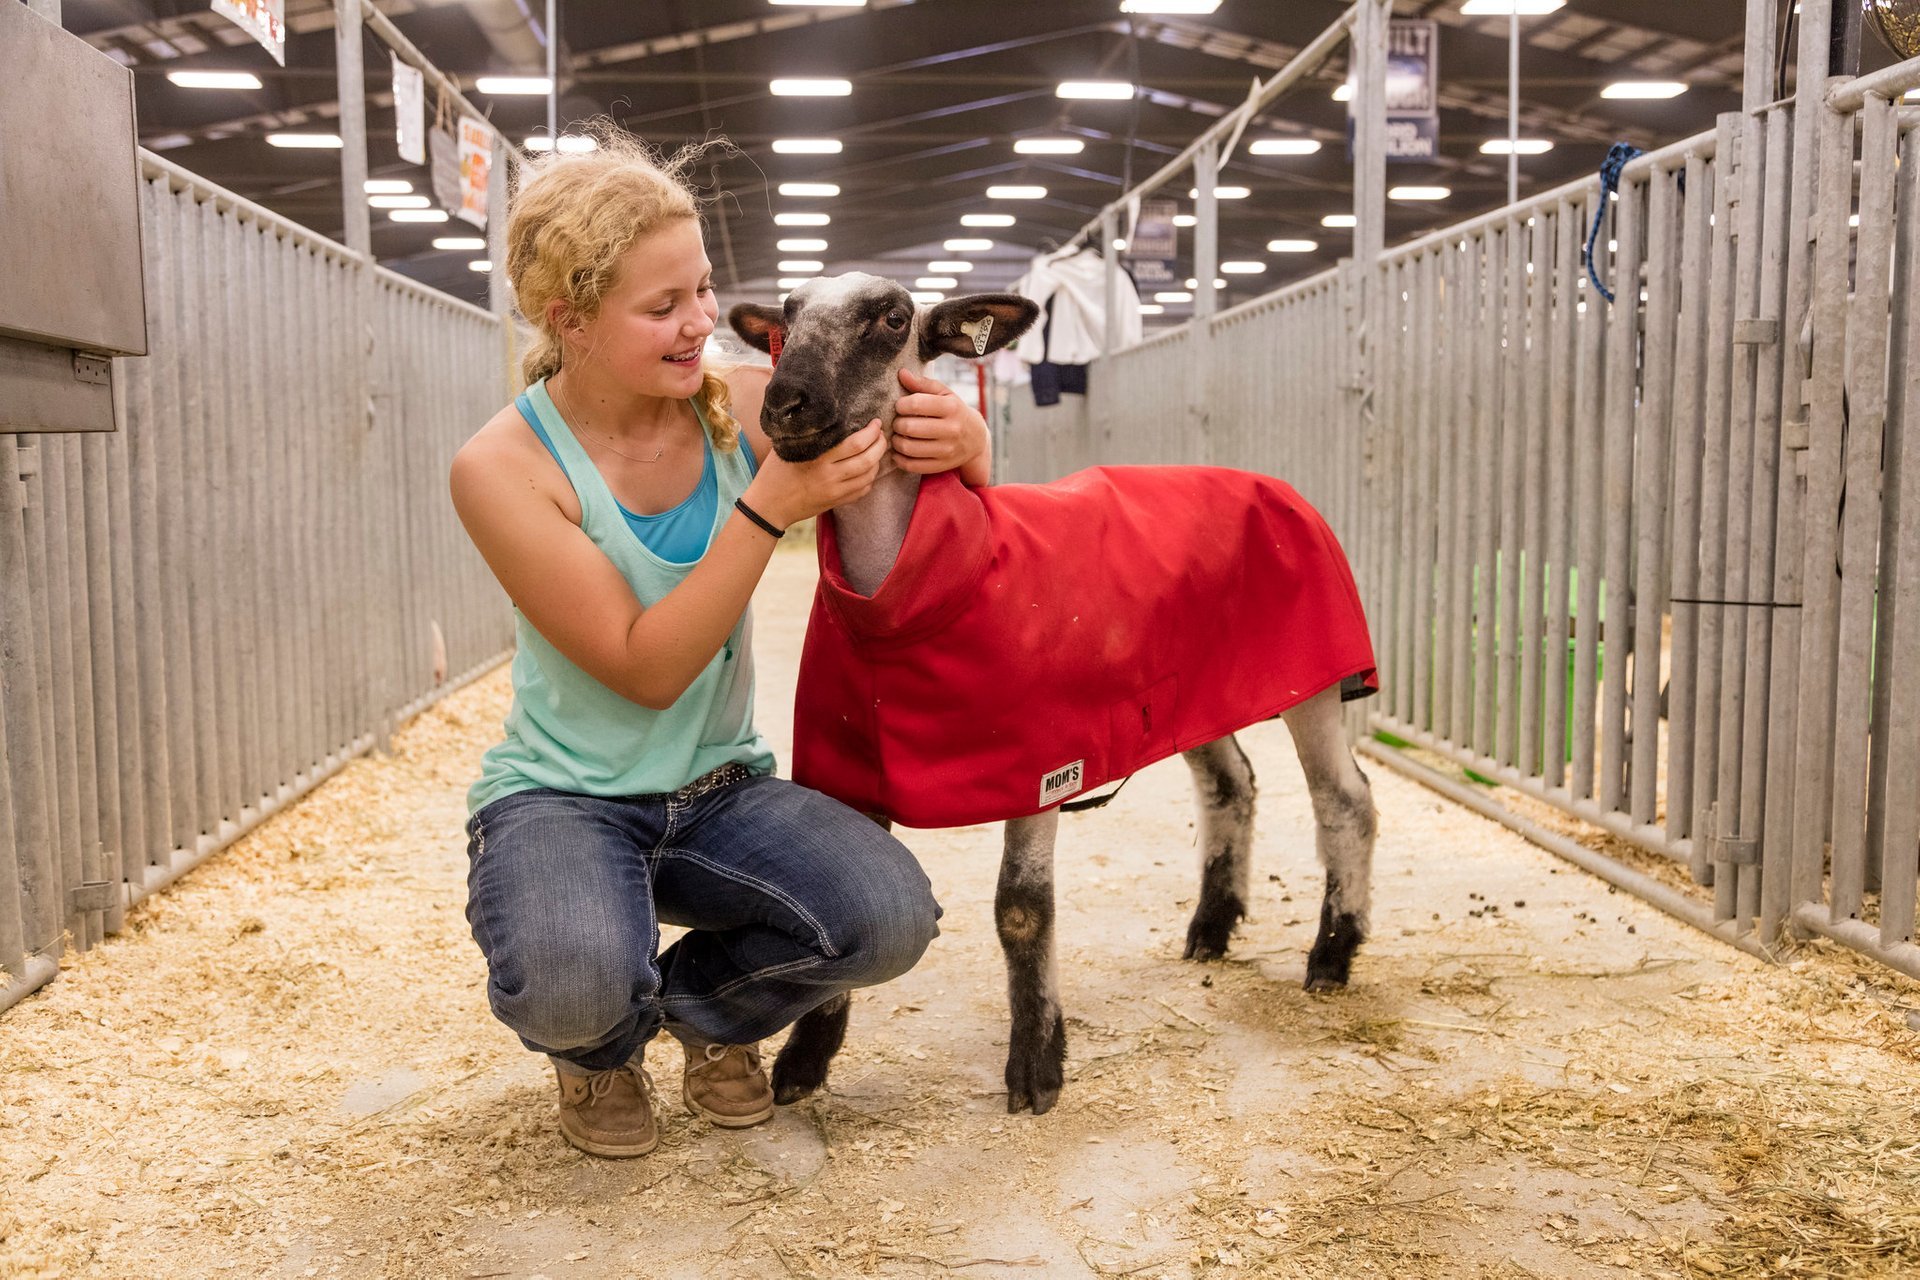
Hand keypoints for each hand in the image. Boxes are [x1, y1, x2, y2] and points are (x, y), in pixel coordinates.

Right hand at [747, 421, 886, 526]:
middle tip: (882, 434)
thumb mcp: (788, 446)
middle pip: (867, 459)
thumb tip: (827, 412)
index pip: (856, 443)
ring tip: (878, 450)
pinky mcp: (836, 502)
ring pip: (869, 476)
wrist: (769, 505)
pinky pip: (862, 491)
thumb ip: (809, 433)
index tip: (875, 422)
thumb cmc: (775, 471)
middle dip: (880, 444)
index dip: (871, 431)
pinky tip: (869, 469)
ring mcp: (834, 491)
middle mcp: (829, 475)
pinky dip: (870, 479)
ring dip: (878, 461)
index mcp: (818, 458)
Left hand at [890, 367, 987, 475]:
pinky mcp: (942, 465)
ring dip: (896, 441)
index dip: (901, 404)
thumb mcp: (944, 394)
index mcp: (951, 408)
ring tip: (898, 436)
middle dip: (897, 423)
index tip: (900, 406)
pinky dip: (900, 459)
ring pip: (909, 448)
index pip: (916, 404)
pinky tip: (899, 452)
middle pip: (910, 427)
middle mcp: (951, 429)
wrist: (976, 439)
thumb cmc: (954, 411)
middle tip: (898, 422)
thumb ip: (923, 384)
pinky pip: (913, 466)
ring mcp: (947, 450)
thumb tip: (901, 373)